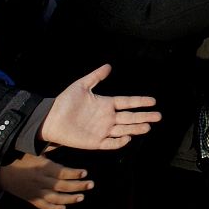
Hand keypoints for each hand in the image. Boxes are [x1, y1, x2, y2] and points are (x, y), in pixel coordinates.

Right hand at [0, 154, 92, 208]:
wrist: (2, 172)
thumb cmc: (21, 158)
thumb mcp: (35, 150)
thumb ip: (51, 146)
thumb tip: (66, 136)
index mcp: (43, 168)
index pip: (62, 172)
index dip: (74, 173)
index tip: (85, 172)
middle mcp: (41, 181)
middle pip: (62, 185)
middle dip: (78, 186)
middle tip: (91, 184)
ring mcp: (36, 192)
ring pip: (55, 198)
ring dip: (69, 199)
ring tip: (81, 197)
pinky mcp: (31, 199)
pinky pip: (43, 206)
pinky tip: (64, 208)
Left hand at [40, 64, 161, 149]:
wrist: (50, 119)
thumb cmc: (65, 102)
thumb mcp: (81, 86)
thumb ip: (96, 76)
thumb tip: (109, 65)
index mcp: (106, 104)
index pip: (127, 103)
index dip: (140, 102)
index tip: (153, 101)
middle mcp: (108, 118)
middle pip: (130, 117)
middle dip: (144, 117)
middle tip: (159, 116)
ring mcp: (102, 130)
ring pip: (124, 129)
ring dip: (136, 129)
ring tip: (148, 127)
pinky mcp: (95, 142)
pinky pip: (110, 143)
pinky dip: (120, 142)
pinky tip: (129, 138)